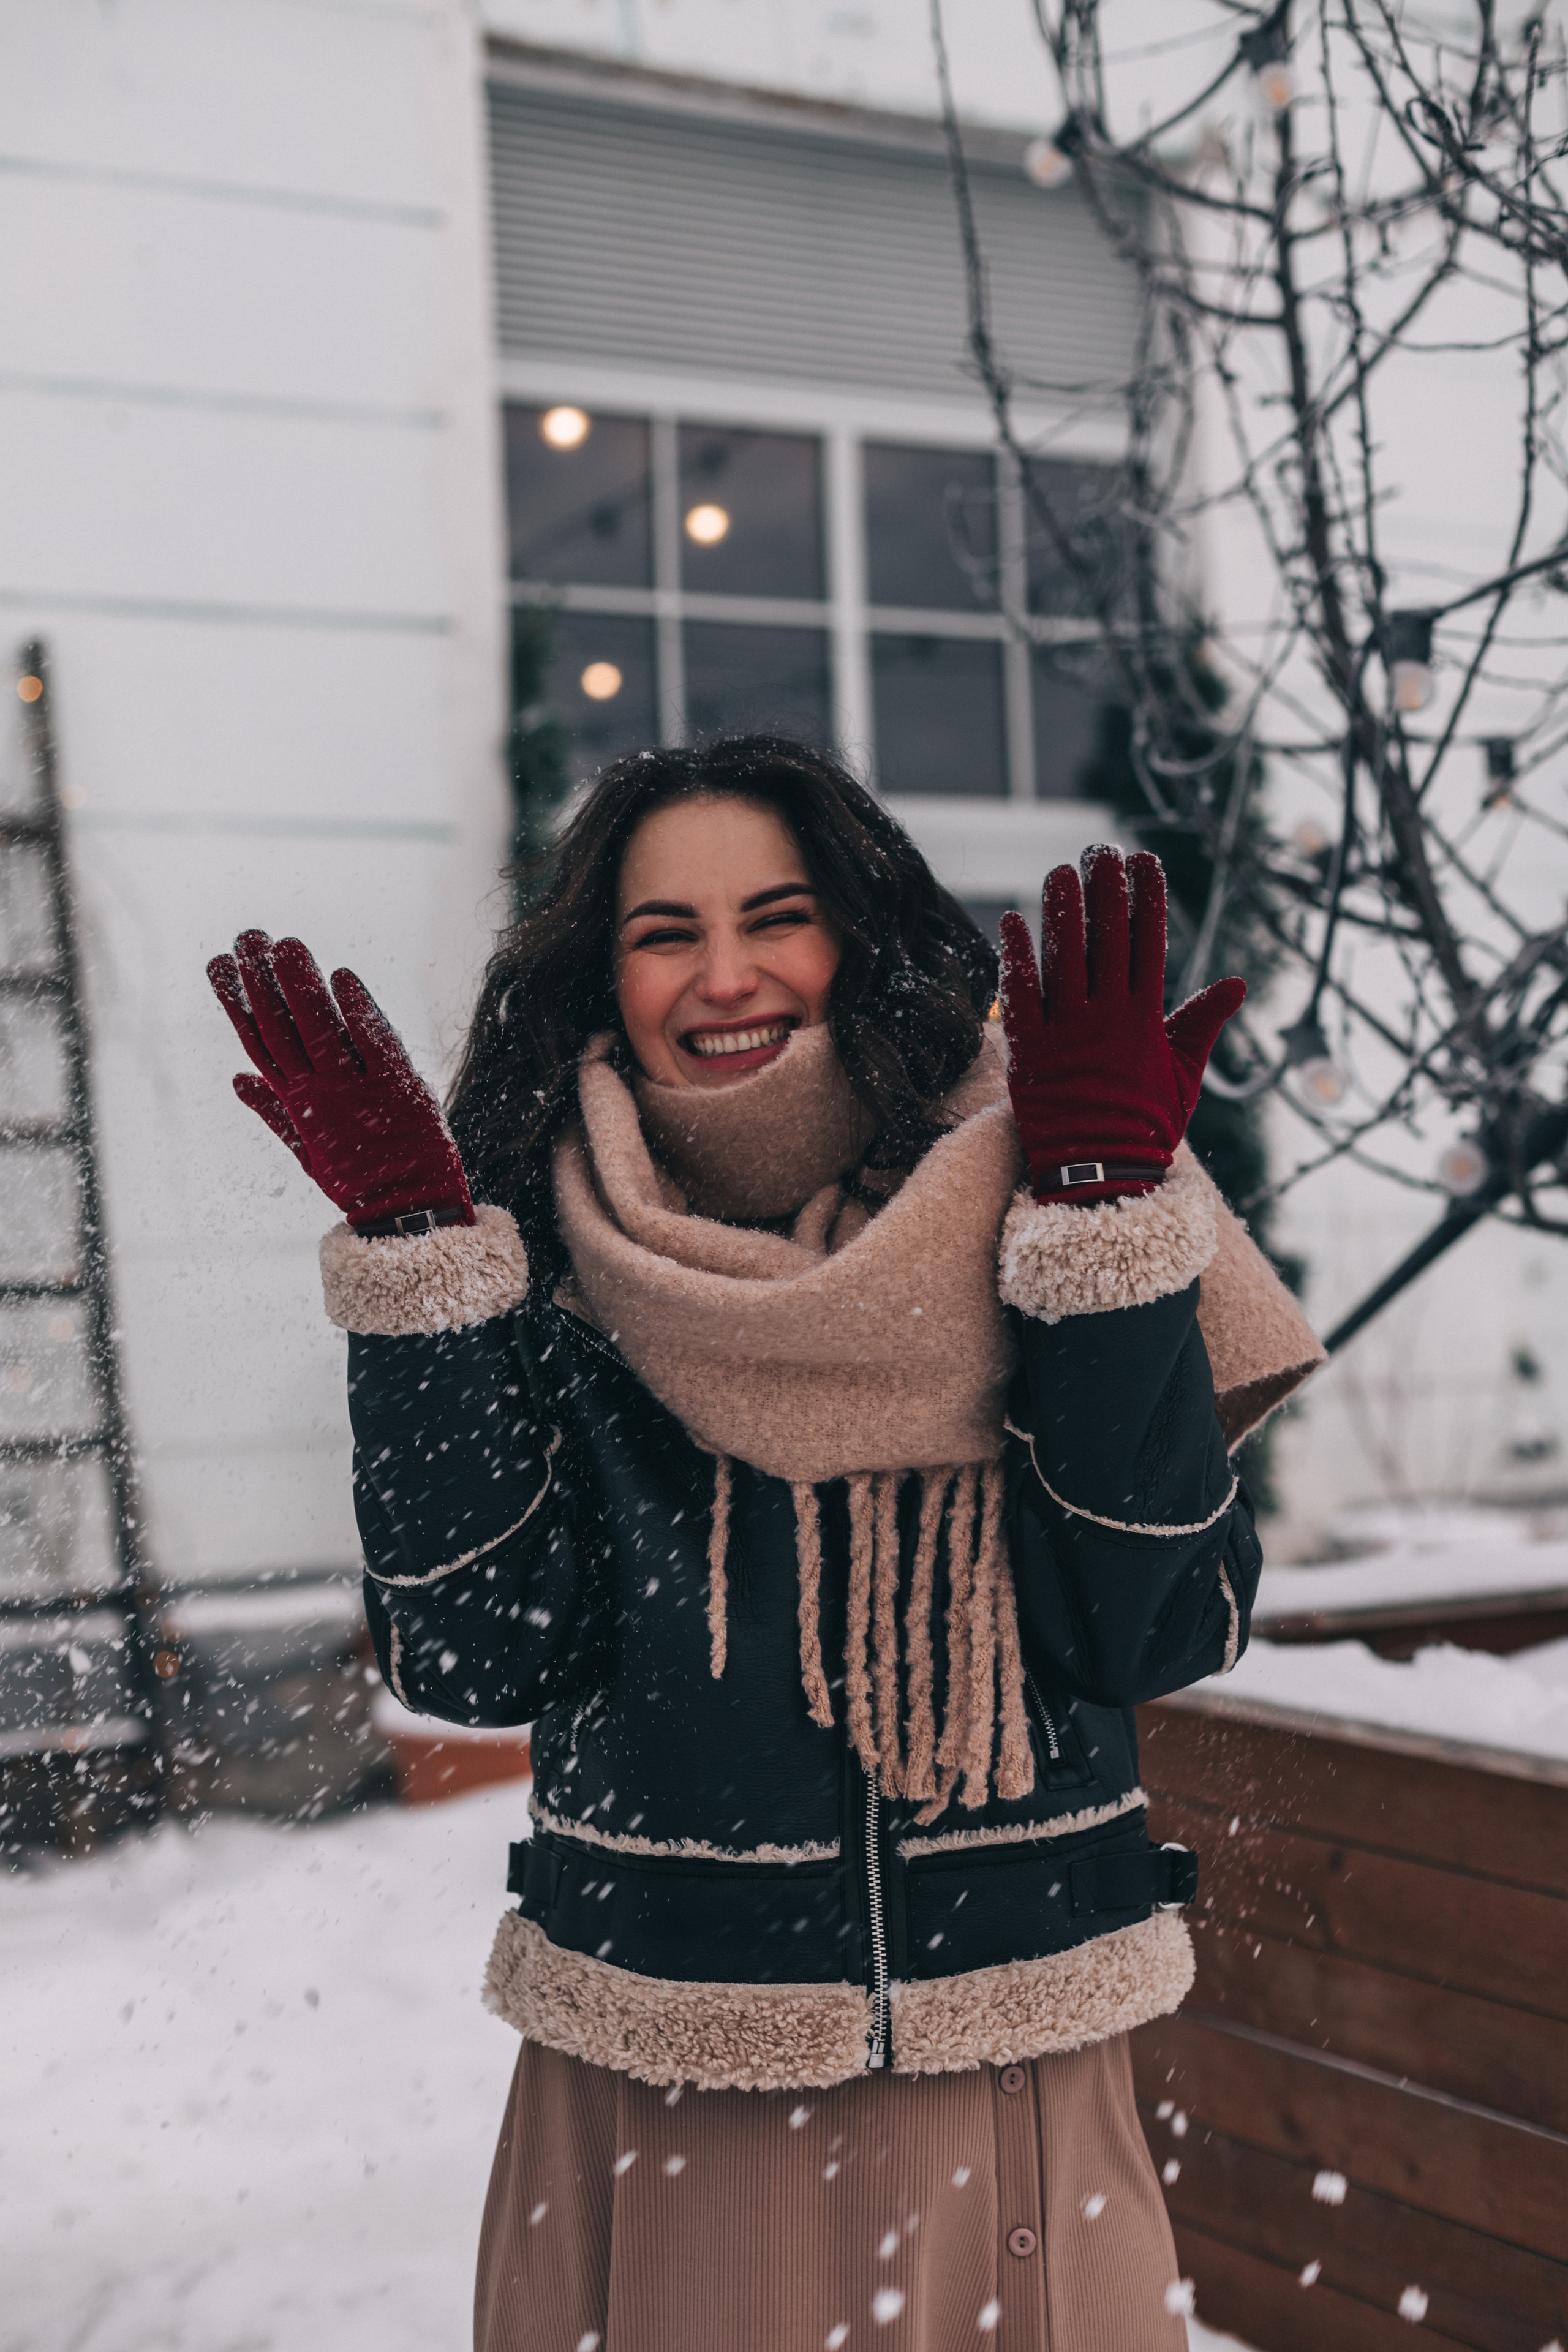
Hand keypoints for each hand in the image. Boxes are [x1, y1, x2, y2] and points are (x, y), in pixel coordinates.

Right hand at [207, 931, 473, 1231]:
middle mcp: (321, 1092)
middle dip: (262, 982)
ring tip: (284, 944)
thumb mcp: (307, 1151)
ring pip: (322, 1031)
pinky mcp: (399, 1089)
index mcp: (297, 1102)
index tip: (217, 962)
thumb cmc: (359, 1179)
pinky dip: (359, 1012)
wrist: (407, 1214)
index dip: (236, 1002)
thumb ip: (272, 1112)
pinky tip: (342, 978)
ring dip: (302, 987)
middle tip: (246, 936)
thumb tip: (236, 1079)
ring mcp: (359, 1090)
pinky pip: (375, 1045)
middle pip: (284, 1029)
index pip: (259, 1042)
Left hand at [999, 847, 1244, 1204]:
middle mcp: (1106, 1018)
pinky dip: (1015, 959)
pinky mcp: (1030, 1053)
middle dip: (1105, 891)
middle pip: (1106, 940)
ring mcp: (1066, 1034)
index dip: (1146, 899)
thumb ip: (1202, 1023)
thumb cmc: (1145, 1128)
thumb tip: (1238, 983)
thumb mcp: (1184, 1075)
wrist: (1102, 1176)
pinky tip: (1012, 922)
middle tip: (1100, 850)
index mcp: (1145, 1020)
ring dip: (1062, 911)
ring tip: (1060, 871)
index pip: (1147, 944)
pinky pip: (1020, 998)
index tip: (1145, 861)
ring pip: (1063, 959)